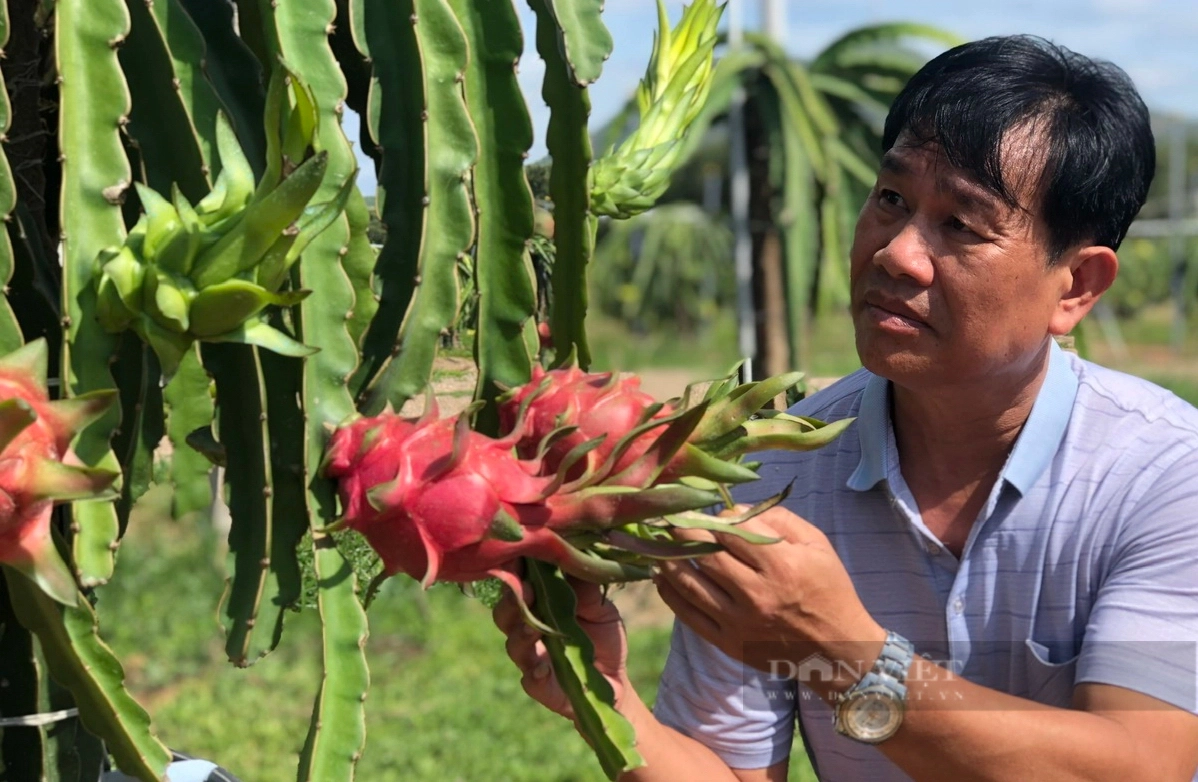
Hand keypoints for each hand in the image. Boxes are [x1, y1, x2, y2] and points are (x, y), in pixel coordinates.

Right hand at [493, 572, 630, 721]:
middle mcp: (527, 629)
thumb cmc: (603, 636)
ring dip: (521, 633)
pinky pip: (530, 679)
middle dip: (512, 601)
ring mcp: (531, 658)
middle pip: (505, 613)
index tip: (520, 557)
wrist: (615, 680)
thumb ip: (583, 586)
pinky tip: (543, 668)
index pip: (518, 585)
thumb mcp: (599, 606)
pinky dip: (535, 672)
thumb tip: (572, 553)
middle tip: (525, 589)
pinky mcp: (540, 685)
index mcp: (538, 606)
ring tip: (533, 627)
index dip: (516, 572)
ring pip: (513, 644)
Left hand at [653, 505, 884, 692]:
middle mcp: (757, 594)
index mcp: (781, 566)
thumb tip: (733, 509)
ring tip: (657, 544)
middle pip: (706, 556)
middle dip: (682, 534)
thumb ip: (777, 519)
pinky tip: (661, 577)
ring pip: (691, 585)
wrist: (839, 650)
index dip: (711, 517)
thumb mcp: (816, 545)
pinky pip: (689, 617)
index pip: (731, 533)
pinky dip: (670, 595)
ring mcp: (739, 623)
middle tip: (667, 520)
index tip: (700, 510)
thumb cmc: (829, 589)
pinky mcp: (730, 644)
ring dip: (668, 561)